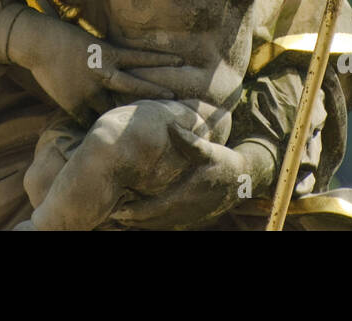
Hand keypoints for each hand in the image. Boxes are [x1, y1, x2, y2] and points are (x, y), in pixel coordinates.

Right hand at [5, 8, 182, 125]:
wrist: (39, 43)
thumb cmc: (65, 40)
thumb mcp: (92, 45)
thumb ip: (108, 59)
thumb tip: (122, 70)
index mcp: (108, 54)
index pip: (141, 56)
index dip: (161, 58)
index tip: (181, 59)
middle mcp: (102, 72)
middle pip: (134, 85)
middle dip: (154, 92)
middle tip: (175, 98)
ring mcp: (89, 90)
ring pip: (111, 109)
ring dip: (120, 115)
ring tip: (135, 125)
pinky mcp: (73, 103)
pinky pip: (88, 120)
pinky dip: (93, 125)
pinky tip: (100, 135)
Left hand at [111, 126, 249, 228]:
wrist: (242, 180)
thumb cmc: (223, 162)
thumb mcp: (210, 150)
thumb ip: (190, 142)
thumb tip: (172, 126)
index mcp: (188, 195)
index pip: (157, 208)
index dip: (137, 212)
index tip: (118, 210)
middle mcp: (187, 211)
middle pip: (154, 221)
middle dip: (132, 220)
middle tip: (109, 217)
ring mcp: (189, 218)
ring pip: (159, 225)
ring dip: (139, 224)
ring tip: (118, 220)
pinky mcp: (191, 219)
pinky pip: (167, 225)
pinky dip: (151, 224)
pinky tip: (136, 220)